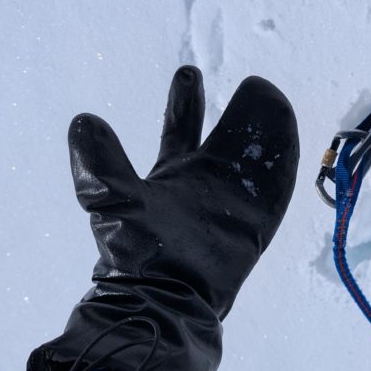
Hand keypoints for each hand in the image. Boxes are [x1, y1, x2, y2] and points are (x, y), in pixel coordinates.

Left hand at [16, 66, 298, 370]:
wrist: (168, 298)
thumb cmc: (137, 252)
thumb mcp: (110, 199)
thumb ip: (98, 163)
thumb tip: (83, 120)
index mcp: (170, 175)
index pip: (180, 129)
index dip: (185, 101)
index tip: (189, 72)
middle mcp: (204, 185)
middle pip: (227, 139)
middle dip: (237, 112)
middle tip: (252, 85)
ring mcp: (234, 203)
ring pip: (255, 158)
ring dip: (264, 131)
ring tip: (272, 101)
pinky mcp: (258, 222)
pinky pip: (276, 185)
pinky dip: (283, 159)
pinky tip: (288, 133)